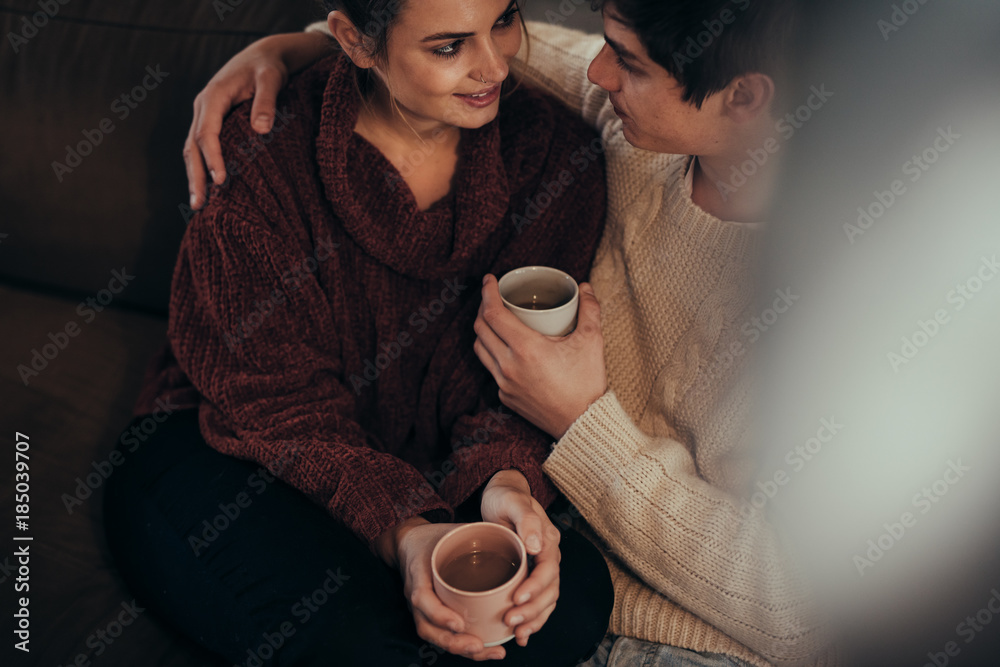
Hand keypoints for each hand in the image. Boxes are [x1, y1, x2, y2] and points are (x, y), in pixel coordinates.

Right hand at [184, 31, 329, 209]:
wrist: (262, 56)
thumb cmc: (268, 68)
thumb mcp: (271, 79)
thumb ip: (266, 102)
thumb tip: (261, 130)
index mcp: (213, 96)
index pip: (206, 132)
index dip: (212, 157)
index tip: (221, 180)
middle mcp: (203, 107)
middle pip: (192, 145)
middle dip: (195, 175)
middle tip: (199, 204)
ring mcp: (204, 115)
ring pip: (192, 149)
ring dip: (195, 176)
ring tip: (199, 205)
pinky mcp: (211, 122)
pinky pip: (201, 147)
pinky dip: (202, 167)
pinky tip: (208, 188)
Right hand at [374, 518, 507, 660]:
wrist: (409, 541)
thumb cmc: (434, 536)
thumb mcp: (451, 531)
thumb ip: (476, 535)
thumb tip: (513, 537)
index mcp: (419, 572)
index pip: (422, 598)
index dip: (439, 614)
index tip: (460, 623)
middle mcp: (417, 594)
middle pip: (427, 627)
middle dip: (453, 642)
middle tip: (478, 645)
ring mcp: (420, 608)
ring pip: (433, 636)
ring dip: (459, 648)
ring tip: (485, 651)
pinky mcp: (428, 614)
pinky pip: (440, 633)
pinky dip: (460, 644)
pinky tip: (482, 648)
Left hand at [473, 275, 607, 438]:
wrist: (582, 424)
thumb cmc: (586, 383)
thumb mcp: (591, 342)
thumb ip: (589, 310)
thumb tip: (585, 287)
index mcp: (525, 348)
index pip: (493, 313)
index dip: (488, 292)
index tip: (490, 280)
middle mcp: (508, 365)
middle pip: (481, 328)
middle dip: (483, 307)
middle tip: (494, 297)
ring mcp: (504, 383)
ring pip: (480, 349)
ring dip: (484, 330)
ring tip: (496, 319)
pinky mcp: (505, 397)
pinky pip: (490, 369)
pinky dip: (493, 352)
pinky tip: (506, 347)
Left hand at [480, 470, 561, 647]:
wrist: (503, 495)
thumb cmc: (506, 497)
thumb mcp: (513, 502)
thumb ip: (527, 520)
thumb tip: (537, 545)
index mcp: (548, 540)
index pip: (548, 570)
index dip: (535, 588)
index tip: (516, 599)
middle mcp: (550, 556)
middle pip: (550, 590)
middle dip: (533, 610)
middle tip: (511, 620)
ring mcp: (542, 567)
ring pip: (547, 600)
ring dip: (535, 619)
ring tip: (517, 632)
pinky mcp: (531, 574)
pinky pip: (539, 601)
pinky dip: (534, 619)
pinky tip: (522, 634)